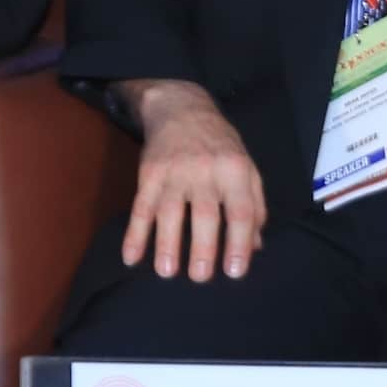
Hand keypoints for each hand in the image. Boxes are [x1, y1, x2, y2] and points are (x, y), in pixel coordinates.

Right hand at [118, 80, 266, 280]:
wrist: (181, 108)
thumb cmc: (220, 145)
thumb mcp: (246, 167)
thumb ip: (254, 205)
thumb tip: (255, 246)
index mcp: (234, 170)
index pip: (240, 211)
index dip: (239, 243)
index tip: (235, 272)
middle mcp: (205, 171)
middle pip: (205, 214)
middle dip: (202, 249)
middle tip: (200, 278)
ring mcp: (173, 172)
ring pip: (169, 212)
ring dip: (166, 244)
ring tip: (167, 272)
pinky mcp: (148, 174)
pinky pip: (140, 207)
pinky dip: (134, 233)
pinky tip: (130, 257)